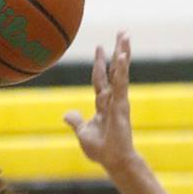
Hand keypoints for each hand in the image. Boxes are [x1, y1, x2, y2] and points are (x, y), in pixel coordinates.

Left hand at [64, 31, 135, 172]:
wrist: (112, 161)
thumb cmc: (101, 150)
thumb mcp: (83, 133)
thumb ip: (76, 121)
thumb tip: (66, 113)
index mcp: (103, 104)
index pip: (101, 79)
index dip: (100, 63)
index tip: (100, 47)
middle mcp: (113, 99)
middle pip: (115, 70)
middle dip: (118, 51)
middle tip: (122, 32)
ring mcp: (118, 101)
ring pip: (120, 72)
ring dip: (123, 53)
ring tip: (126, 36)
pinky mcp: (122, 105)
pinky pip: (121, 84)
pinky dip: (121, 70)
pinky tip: (122, 56)